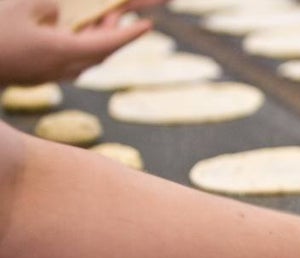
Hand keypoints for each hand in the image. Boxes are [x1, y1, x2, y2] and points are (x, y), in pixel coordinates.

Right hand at [0, 0, 152, 84]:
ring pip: (88, 59)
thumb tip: (58, 15)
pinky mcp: (43, 76)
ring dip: (99, 40)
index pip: (107, 44)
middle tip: (120, 14)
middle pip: (101, 52)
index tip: (147, 25)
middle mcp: (65, 68)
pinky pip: (73, 62)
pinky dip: (83, 46)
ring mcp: (54, 76)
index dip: (129, 34)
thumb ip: (47, 6)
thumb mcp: (21, 8)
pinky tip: (76, 33)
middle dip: (114, 33)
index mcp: (64, 52)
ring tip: (101, 20)